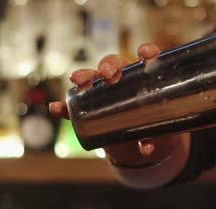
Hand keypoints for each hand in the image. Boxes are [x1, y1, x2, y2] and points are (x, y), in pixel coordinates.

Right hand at [48, 43, 174, 162]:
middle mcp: (122, 81)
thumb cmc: (156, 132)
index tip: (145, 53)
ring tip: (77, 80)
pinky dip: (65, 107)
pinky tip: (56, 108)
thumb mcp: (159, 135)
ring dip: (84, 77)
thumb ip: (155, 140)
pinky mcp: (91, 111)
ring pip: (92, 80)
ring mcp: (104, 94)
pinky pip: (75, 107)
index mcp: (145, 80)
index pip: (146, 59)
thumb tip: (146, 149)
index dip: (147, 51)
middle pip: (113, 65)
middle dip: (108, 65)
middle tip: (106, 74)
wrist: (140, 146)